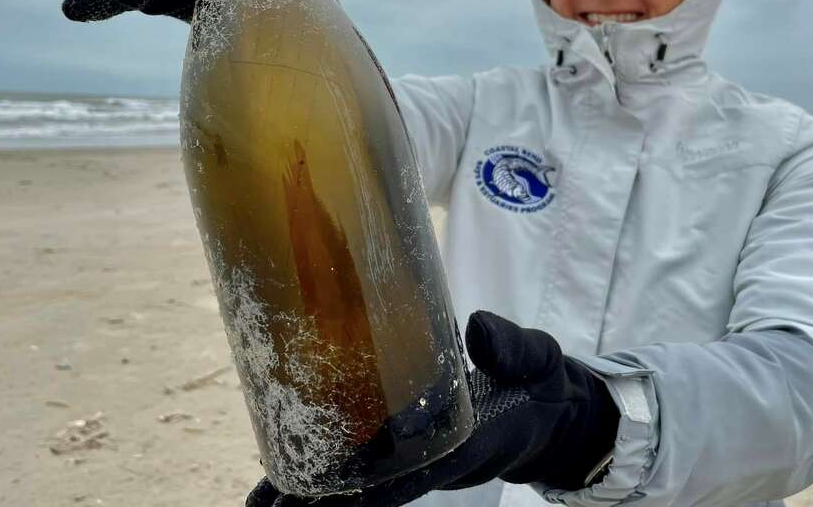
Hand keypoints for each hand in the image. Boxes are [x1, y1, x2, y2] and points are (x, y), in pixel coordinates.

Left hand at [247, 311, 619, 506]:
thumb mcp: (538, 361)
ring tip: (261, 502)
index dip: (362, 486)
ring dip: (312, 495)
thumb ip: (511, 347)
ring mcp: (416, 457)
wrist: (551, 414)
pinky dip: (328, 474)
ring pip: (359, 484)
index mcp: (459, 445)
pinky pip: (364, 467)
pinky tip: (291, 473)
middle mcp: (430, 460)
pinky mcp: (409, 446)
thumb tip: (475, 325)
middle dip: (318, 501)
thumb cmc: (540, 387)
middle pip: (366, 491)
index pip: (403, 472)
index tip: (319, 493)